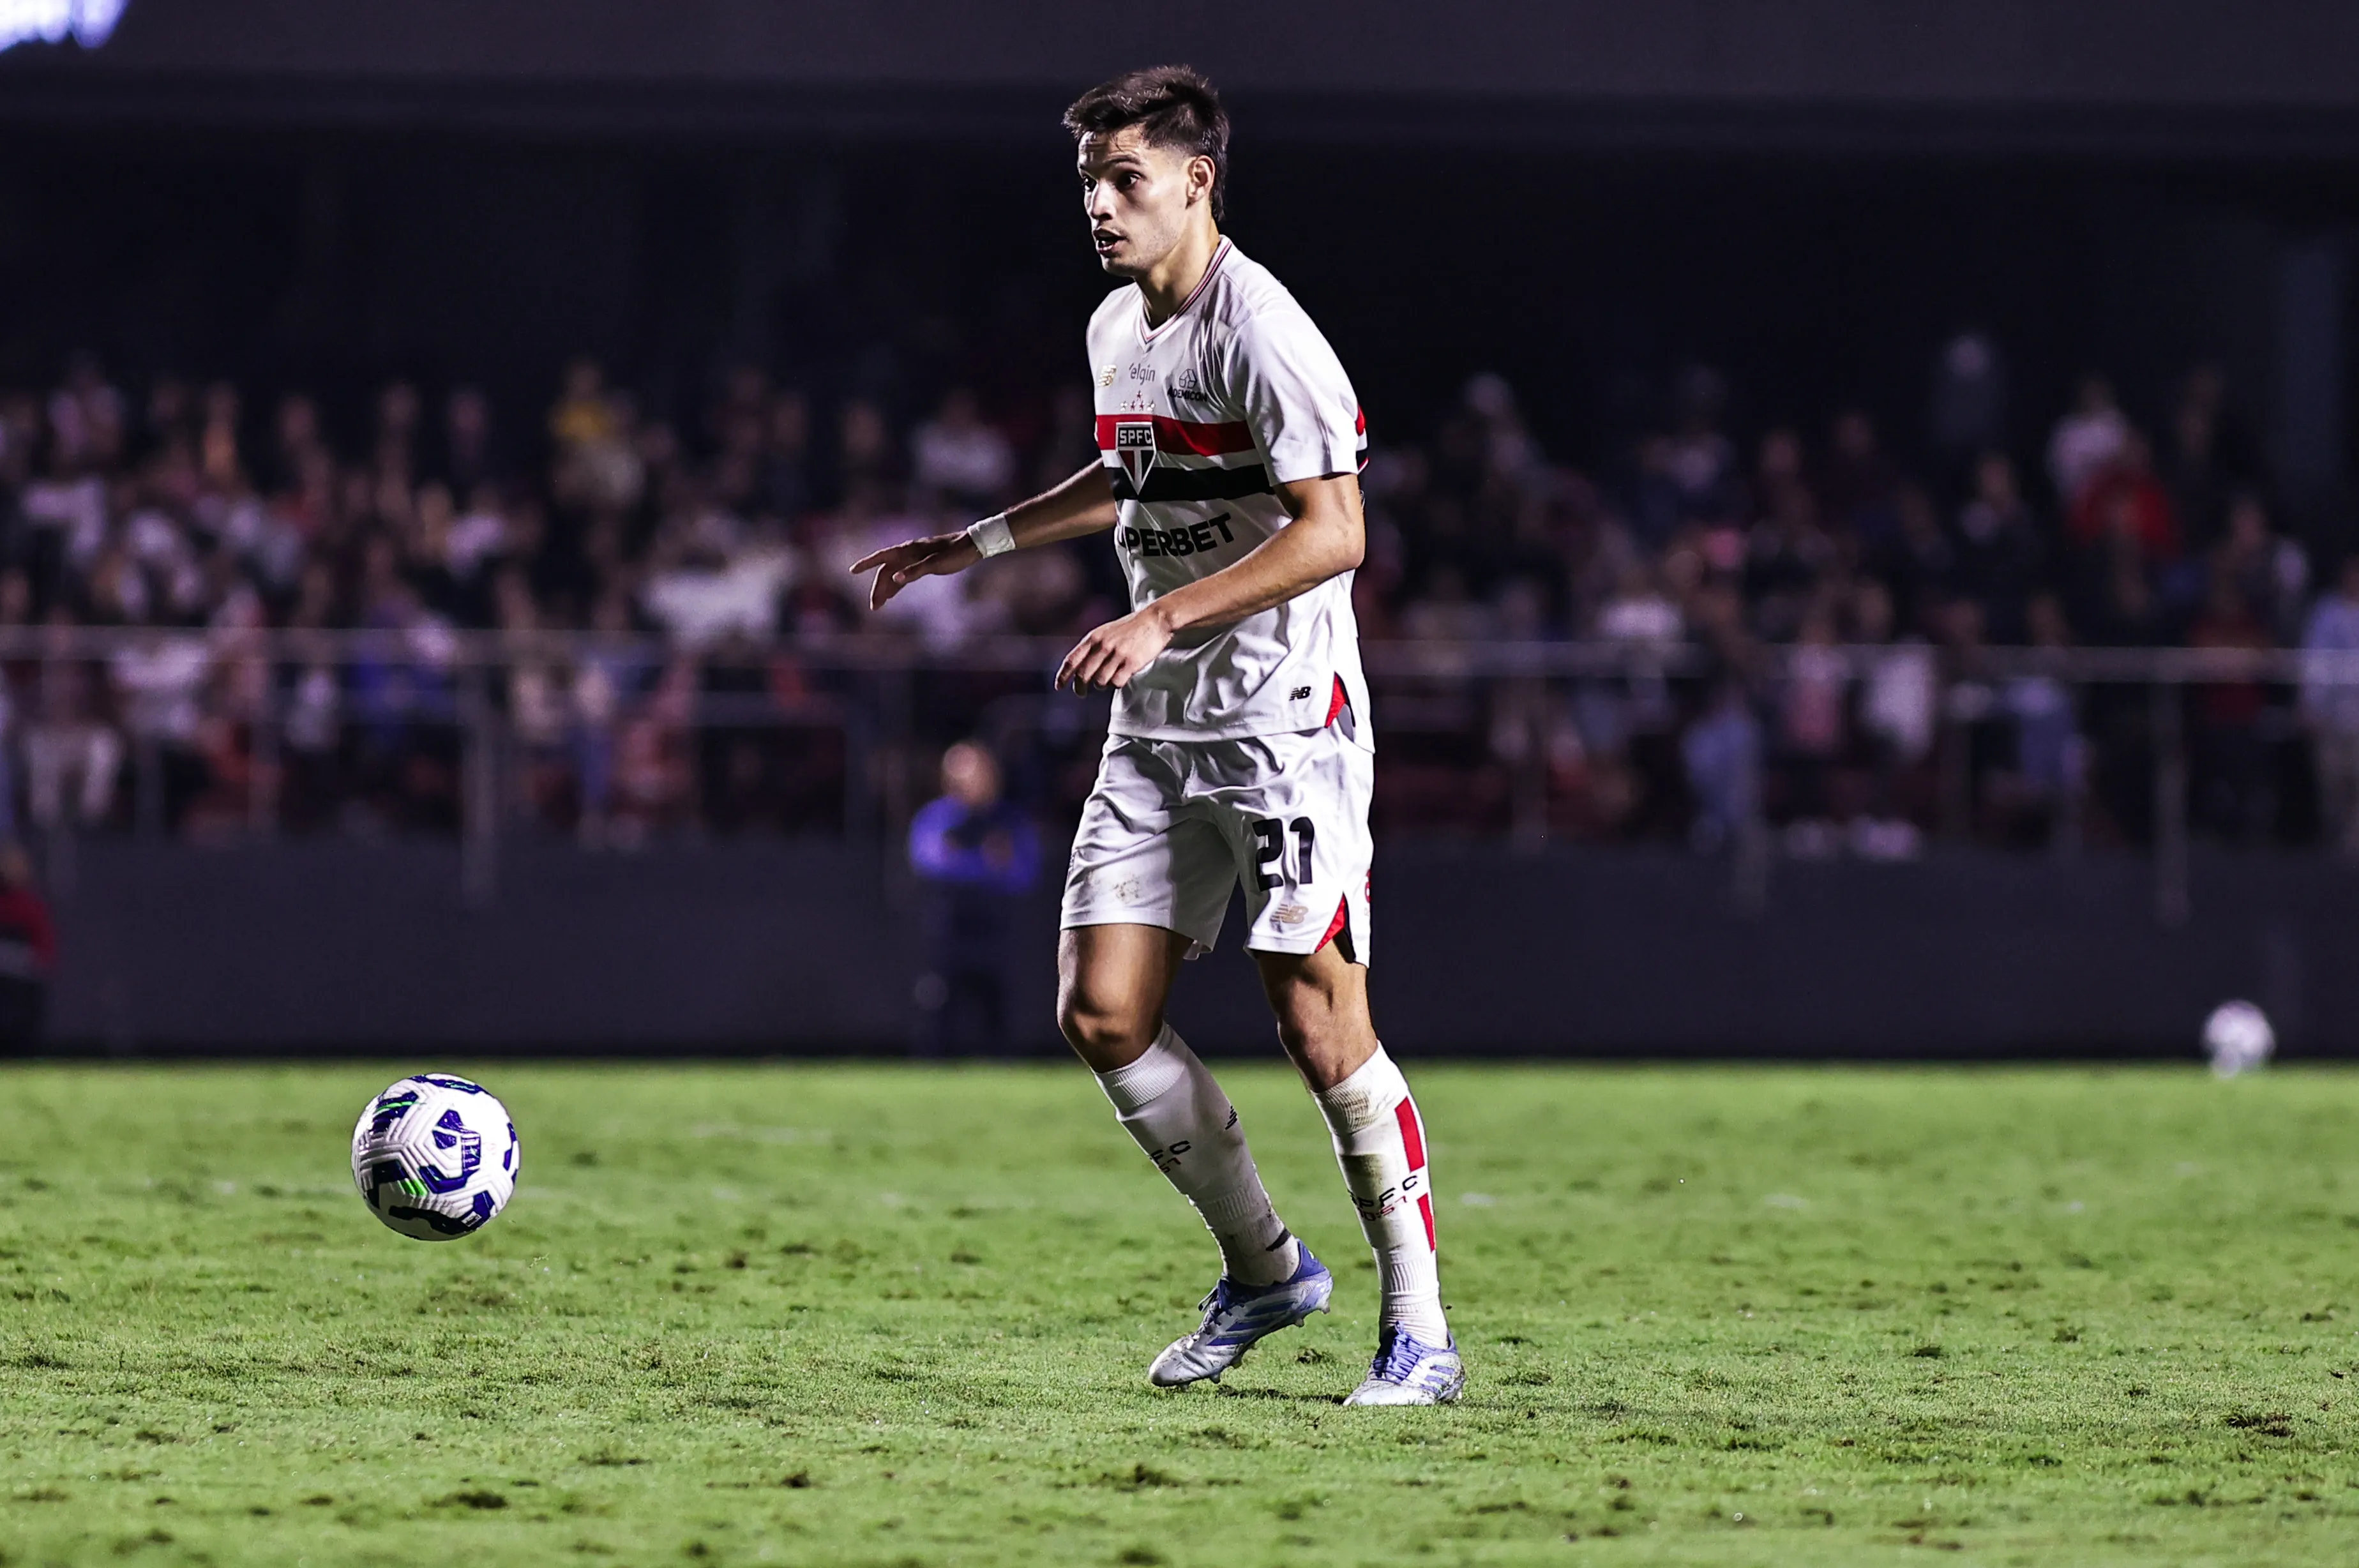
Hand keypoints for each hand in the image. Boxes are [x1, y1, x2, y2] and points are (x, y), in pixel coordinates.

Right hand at [849, 532, 979, 610]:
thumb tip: (895, 580)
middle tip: (874, 607)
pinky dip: (897, 585)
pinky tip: (893, 594)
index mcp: (909, 550)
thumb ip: (915, 571)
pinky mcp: (923, 564)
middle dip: (878, 588)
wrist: (972, 546)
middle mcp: (909, 553)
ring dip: (887, 589)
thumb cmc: (955, 553)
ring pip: (895, 574)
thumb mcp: (936, 564)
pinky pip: (904, 575)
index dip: (866, 564)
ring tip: (879, 606)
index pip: (882, 557)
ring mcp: (915, 558)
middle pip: (887, 571)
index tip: (852, 571)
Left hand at [1056, 603, 1174, 691]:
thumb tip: (1080, 668)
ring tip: (1109, 678)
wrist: (1155, 619)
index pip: (1072, 660)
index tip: (1059, 687)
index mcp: (1094, 637)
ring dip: (1102, 685)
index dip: (1063, 675)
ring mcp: (1117, 654)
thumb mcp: (1106, 631)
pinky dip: (1117, 683)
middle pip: (1083, 675)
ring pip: (1100, 681)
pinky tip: (1122, 676)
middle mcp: (1103, 645)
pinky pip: (1117, 682)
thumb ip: (1093, 646)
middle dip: (1080, 688)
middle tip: (1081, 694)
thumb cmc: (1131, 627)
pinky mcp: (1131, 663)